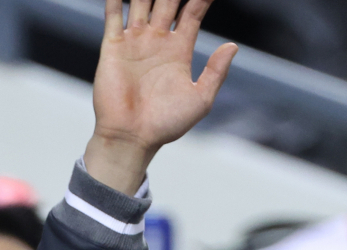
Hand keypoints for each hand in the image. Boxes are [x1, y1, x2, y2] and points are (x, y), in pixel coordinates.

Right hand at [84, 0, 236, 193]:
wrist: (132, 138)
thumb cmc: (166, 125)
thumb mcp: (200, 100)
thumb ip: (216, 73)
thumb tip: (233, 46)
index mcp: (179, 50)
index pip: (193, 11)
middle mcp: (157, 40)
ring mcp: (134, 41)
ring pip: (141, 0)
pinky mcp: (113, 47)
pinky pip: (113, 15)